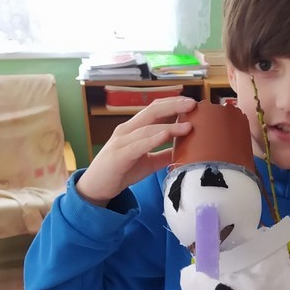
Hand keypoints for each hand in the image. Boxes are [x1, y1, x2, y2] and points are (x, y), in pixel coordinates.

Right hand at [76, 96, 197, 205]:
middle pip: (152, 111)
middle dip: (173, 106)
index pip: (154, 110)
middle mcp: (127, 130)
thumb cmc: (121, 171)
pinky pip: (138, 145)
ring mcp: (121, 141)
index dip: (172, 104)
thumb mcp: (148, 162)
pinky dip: (152, 140)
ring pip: (148, 128)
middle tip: (193, 104)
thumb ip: (163, 155)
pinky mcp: (119, 156)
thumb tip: (185, 151)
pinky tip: (165, 135)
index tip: (191, 103)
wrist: (96, 187)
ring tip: (188, 126)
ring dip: (169, 126)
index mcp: (134, 129)